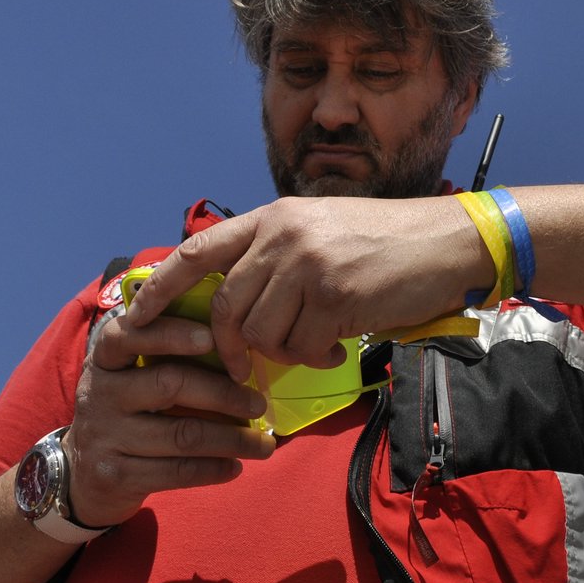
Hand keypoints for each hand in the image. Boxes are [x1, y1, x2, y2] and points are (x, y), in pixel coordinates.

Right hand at [65, 312, 275, 528]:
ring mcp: (104, 436)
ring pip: (181, 434)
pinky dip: (213, 470)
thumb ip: (168, 360)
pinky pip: (175, 471)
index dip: (170, 333)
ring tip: (264, 445)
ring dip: (232, 439)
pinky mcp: (114, 475)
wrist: (81, 474)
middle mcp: (99, 393)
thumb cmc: (127, 413)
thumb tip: (241, 354)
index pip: (131, 335)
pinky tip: (236, 467)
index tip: (212, 336)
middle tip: (259, 403)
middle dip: (223, 393)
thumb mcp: (132, 378)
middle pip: (169, 384)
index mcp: (106, 359)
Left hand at [124, 196, 493, 371]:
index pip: (199, 250)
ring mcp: (308, 265)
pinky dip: (315, 357)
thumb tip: (238, 305)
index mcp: (275, 216)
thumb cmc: (389, 241)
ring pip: (260, 334)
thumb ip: (278, 255)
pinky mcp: (334, 296)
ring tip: (315, 343)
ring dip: (283, 352)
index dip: (160, 285)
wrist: (448, 241)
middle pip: (224, 307)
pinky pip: (300, 348)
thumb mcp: (322, 230)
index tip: (135, 315)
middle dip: (227, 348)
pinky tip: (337, 346)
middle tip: (245, 366)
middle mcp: (284, 235)